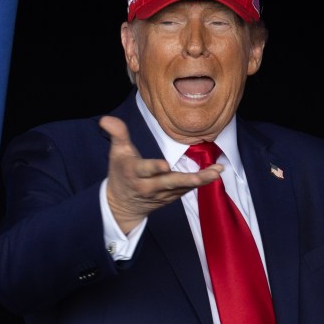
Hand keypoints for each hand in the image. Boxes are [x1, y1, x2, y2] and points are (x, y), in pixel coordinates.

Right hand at [100, 116, 222, 232]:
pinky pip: (186, 190)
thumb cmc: (120, 174)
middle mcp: (149, 186)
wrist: (122, 205)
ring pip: (182, 187)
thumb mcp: (116, 153)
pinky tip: (214, 174)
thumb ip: (117, 134)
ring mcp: (161, 194)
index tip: (165, 165)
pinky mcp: (170, 198)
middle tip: (205, 175)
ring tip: (217, 171)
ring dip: (201, 180)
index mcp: (134, 173)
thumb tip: (106, 118)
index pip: (144, 170)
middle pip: (170, 183)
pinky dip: (200, 183)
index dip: (154, 168)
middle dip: (188, 179)